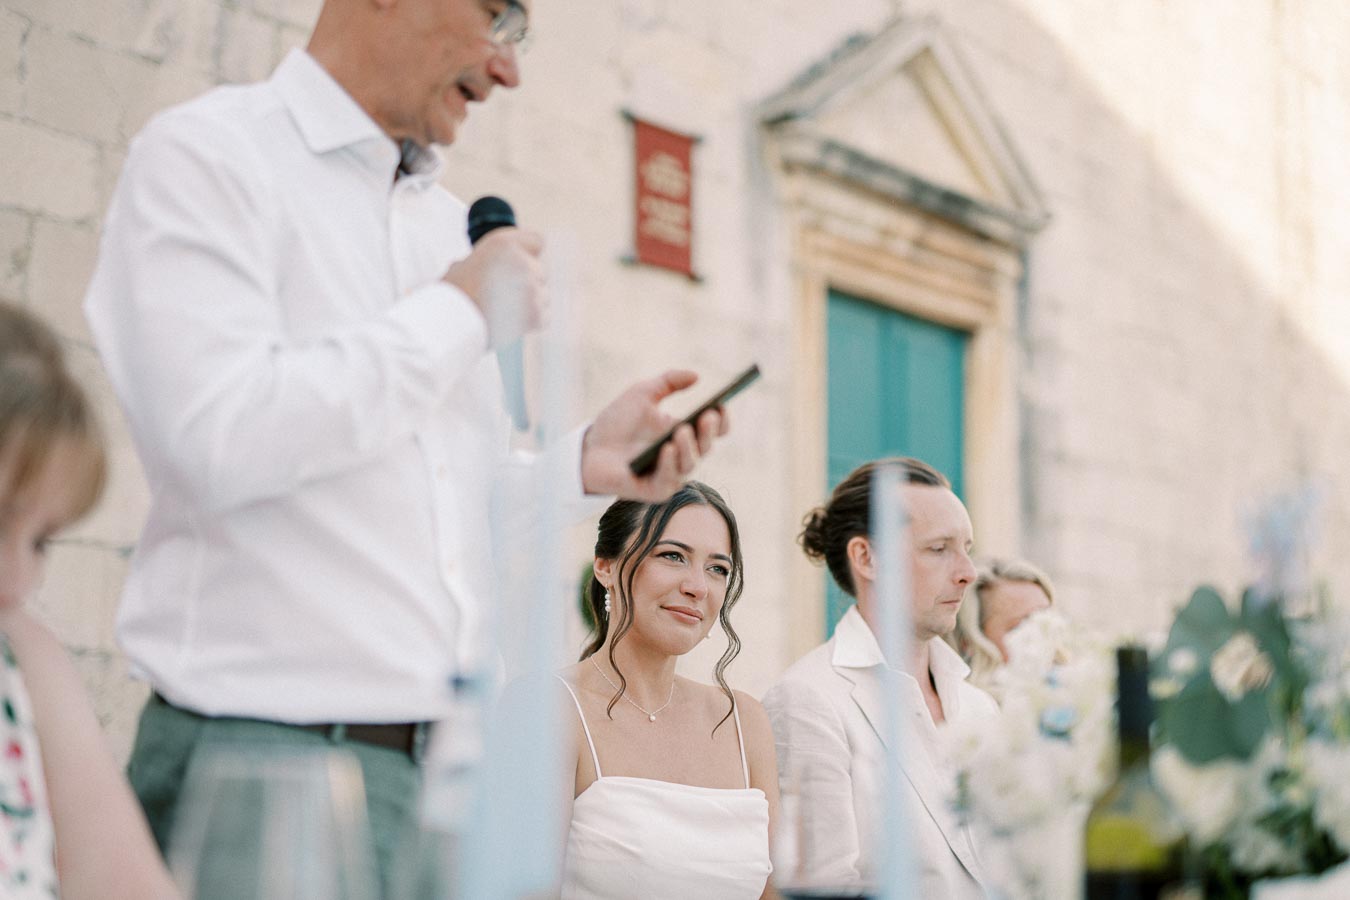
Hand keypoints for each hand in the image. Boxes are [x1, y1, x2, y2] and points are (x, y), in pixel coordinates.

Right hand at [443, 227, 545, 347]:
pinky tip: (510, 323)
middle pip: (540, 272)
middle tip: (504, 297)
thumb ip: (484, 261)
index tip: (520, 266)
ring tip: (504, 312)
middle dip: (527, 284)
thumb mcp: (463, 265)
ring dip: (530, 305)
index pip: (537, 241)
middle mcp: (522, 263)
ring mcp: (531, 288)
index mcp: (504, 244)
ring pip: (543, 296)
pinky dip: (531, 324)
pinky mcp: (535, 313)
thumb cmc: (452, 296)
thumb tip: (478, 265)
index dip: (529, 254)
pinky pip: (543, 318)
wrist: (450, 324)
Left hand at [580, 370, 729, 501]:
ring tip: (682, 430)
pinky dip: (668, 465)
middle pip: (706, 446)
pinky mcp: (655, 491)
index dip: (720, 419)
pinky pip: (668, 480)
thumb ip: (668, 382)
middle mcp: (683, 456)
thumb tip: (696, 376)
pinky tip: (667, 449)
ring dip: (688, 447)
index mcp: (685, 433)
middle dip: (708, 431)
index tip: (720, 404)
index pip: (713, 430)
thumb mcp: (642, 394)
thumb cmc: (618, 423)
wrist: (589, 448)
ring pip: (689, 463)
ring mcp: (670, 474)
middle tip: (707, 416)